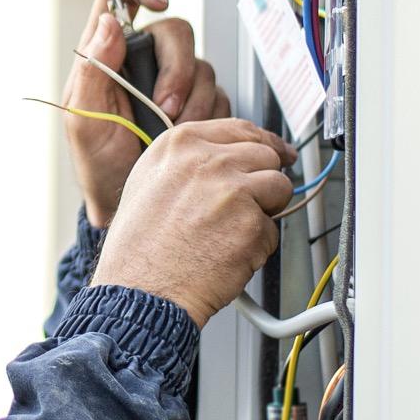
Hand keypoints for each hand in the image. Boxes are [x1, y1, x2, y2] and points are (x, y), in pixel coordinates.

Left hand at [64, 0, 231, 227]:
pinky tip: (191, 135)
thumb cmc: (98, 163)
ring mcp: (175, 80)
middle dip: (177, 70)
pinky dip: (209, 115)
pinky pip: (218, 94)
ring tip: (173, 131)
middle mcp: (144, 60)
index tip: (158, 1)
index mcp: (109, 53)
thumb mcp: (83, 120)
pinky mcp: (200, 103)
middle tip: (166, 107)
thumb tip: (107, 23)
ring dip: (192, 100)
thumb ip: (93, 70)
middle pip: (176, 32)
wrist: (128, 201)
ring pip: (201, 65)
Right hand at [91, 119, 296, 326]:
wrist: (141, 291)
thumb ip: (190, 162)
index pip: (242, 129)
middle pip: (267, 155)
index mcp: (180, 144)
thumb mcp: (150, 182)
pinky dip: (257, 247)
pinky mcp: (251, 224)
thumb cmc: (139, 249)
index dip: (262, 145)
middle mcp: (208, 160)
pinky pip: (273, 230)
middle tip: (246, 205)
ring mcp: (232, 190)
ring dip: (265, 211)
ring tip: (230, 232)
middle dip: (264, 180)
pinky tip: (226, 254)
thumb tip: (231, 158)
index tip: (275, 153)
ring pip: (280, 187)